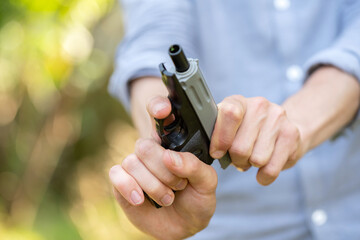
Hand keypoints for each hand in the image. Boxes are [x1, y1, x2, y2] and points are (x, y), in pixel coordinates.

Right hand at [109, 97, 216, 239]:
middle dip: (164, 170)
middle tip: (179, 185)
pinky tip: (140, 199)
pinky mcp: (122, 182)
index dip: (158, 107)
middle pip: (145, 145)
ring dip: (154, 185)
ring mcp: (136, 166)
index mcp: (173, 143)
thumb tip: (169, 157)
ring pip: (132, 162)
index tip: (163, 111)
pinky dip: (129, 187)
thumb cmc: (196, 199)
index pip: (160, 116)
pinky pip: (116, 175)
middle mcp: (152, 151)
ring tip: (168, 198)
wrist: (184, 226)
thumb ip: (194, 166)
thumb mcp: (207, 184)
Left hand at [210, 95, 304, 184]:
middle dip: (236, 159)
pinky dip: (264, 176)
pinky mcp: (292, 135)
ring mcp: (278, 119)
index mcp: (238, 101)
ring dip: (251, 165)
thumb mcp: (230, 127)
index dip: (221, 138)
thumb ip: (217, 134)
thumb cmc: (249, 131)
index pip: (229, 114)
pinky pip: (272, 169)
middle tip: (238, 157)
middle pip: (240, 147)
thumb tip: (210, 151)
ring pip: (256, 159)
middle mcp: (259, 106)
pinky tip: (262, 170)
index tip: (217, 153)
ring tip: (252, 157)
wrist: (285, 127)